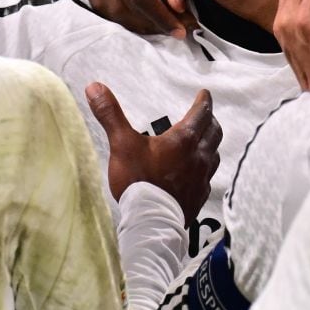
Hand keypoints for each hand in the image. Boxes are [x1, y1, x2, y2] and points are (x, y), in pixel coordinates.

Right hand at [80, 0, 195, 37]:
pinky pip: (102, 5)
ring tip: (165, 24)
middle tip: (181, 30)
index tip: (182, 32)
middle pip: (124, 6)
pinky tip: (146, 17)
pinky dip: (124, 16)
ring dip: (139, 24)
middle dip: (153, 24)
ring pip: (111, 11)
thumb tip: (177, 10)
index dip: (160, 17)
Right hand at [86, 82, 220, 220]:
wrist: (151, 222)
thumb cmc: (138, 180)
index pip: (201, 114)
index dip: (204, 102)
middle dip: (211, 121)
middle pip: (214, 133)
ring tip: (204, 141)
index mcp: (184, 140)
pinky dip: (205, 168)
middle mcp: (198, 157)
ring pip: (214, 155)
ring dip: (211, 144)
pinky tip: (197, 173)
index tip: (205, 94)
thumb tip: (95, 87)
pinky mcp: (199, 196)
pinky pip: (208, 178)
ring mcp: (201, 178)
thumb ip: (110, 115)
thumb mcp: (122, 144)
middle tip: (206, 115)